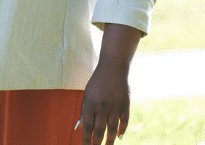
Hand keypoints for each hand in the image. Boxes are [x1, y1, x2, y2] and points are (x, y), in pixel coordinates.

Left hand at [78, 23, 141, 143]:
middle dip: (97, 142)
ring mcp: (115, 107)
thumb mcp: (87, 93)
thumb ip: (84, 110)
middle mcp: (102, 107)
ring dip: (110, 140)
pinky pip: (124, 122)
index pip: (87, 126)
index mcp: (91, 103)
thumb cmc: (97, 81)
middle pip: (99, 130)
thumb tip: (80, 126)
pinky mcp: (125, 105)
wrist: (113, 68)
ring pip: (112, 129)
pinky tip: (119, 136)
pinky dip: (122, 130)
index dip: (86, 138)